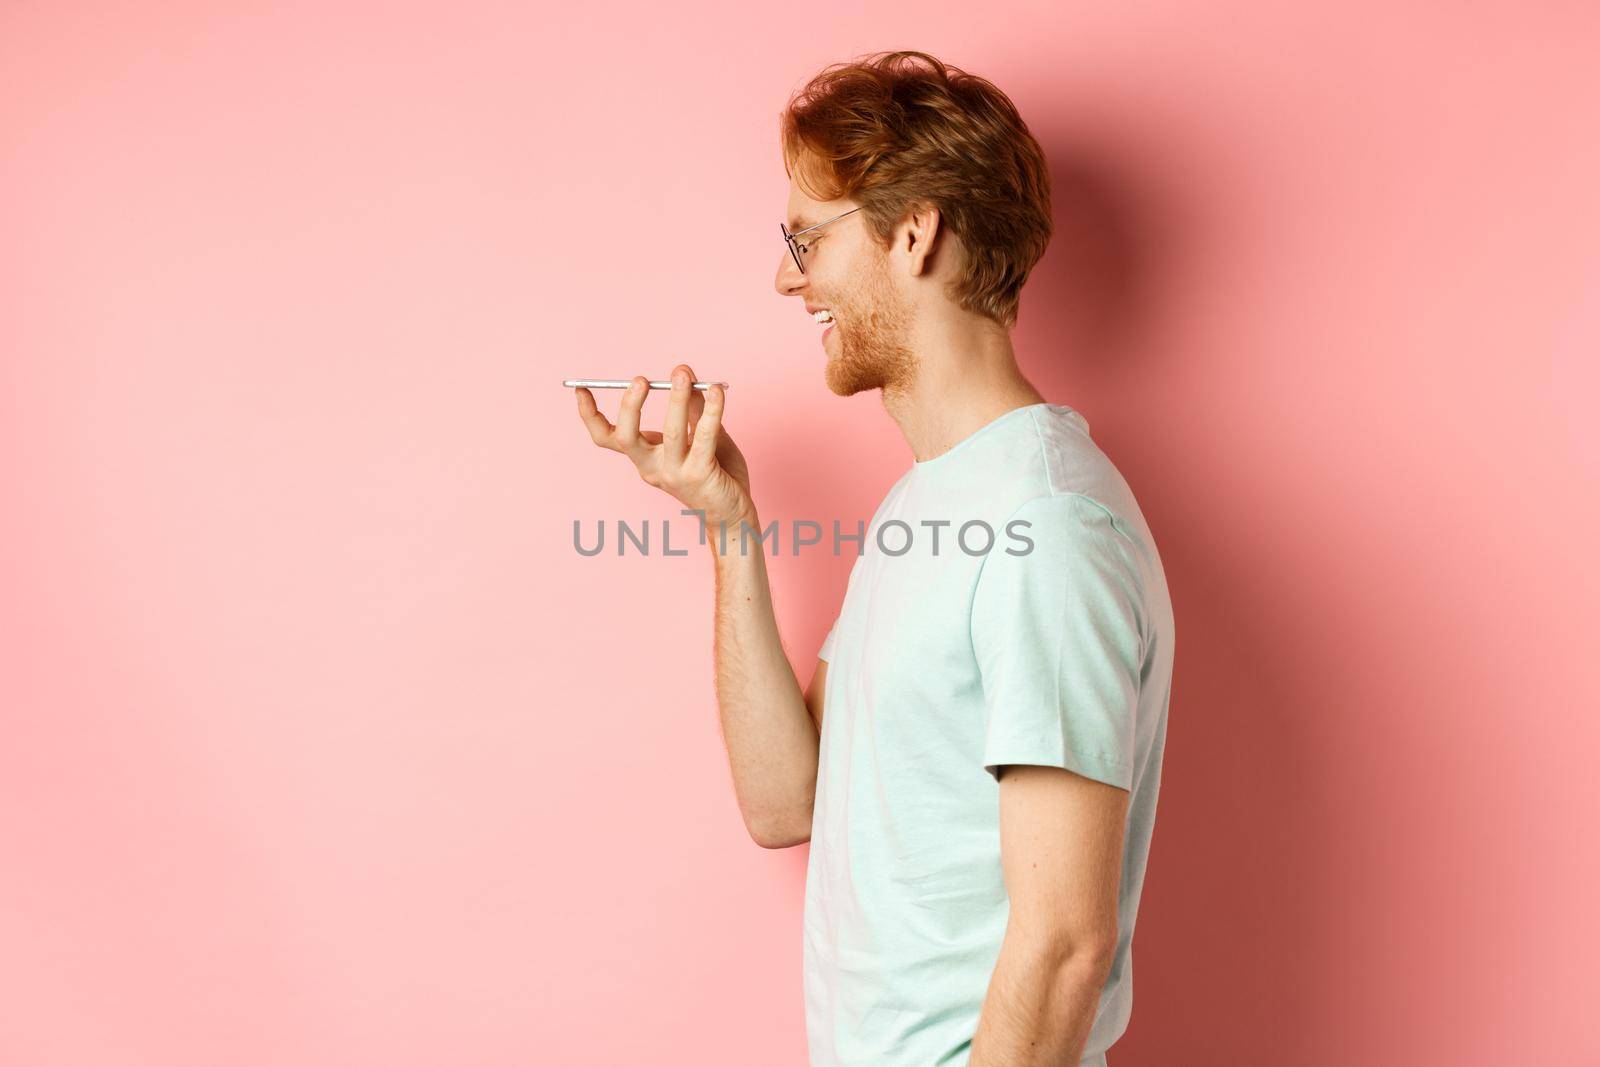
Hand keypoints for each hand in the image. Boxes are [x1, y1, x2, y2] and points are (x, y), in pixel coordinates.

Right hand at [575, 363, 754, 530]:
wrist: (733, 514)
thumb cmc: (716, 473)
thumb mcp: (699, 436)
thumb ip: (692, 409)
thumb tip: (683, 375)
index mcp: (645, 457)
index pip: (607, 438)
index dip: (589, 415)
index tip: (581, 388)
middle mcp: (653, 467)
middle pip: (625, 438)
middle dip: (630, 406)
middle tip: (640, 379)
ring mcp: (675, 473)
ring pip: (671, 432)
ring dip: (676, 399)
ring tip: (682, 373)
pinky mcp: (701, 475)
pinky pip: (704, 436)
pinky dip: (712, 410)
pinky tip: (717, 390)